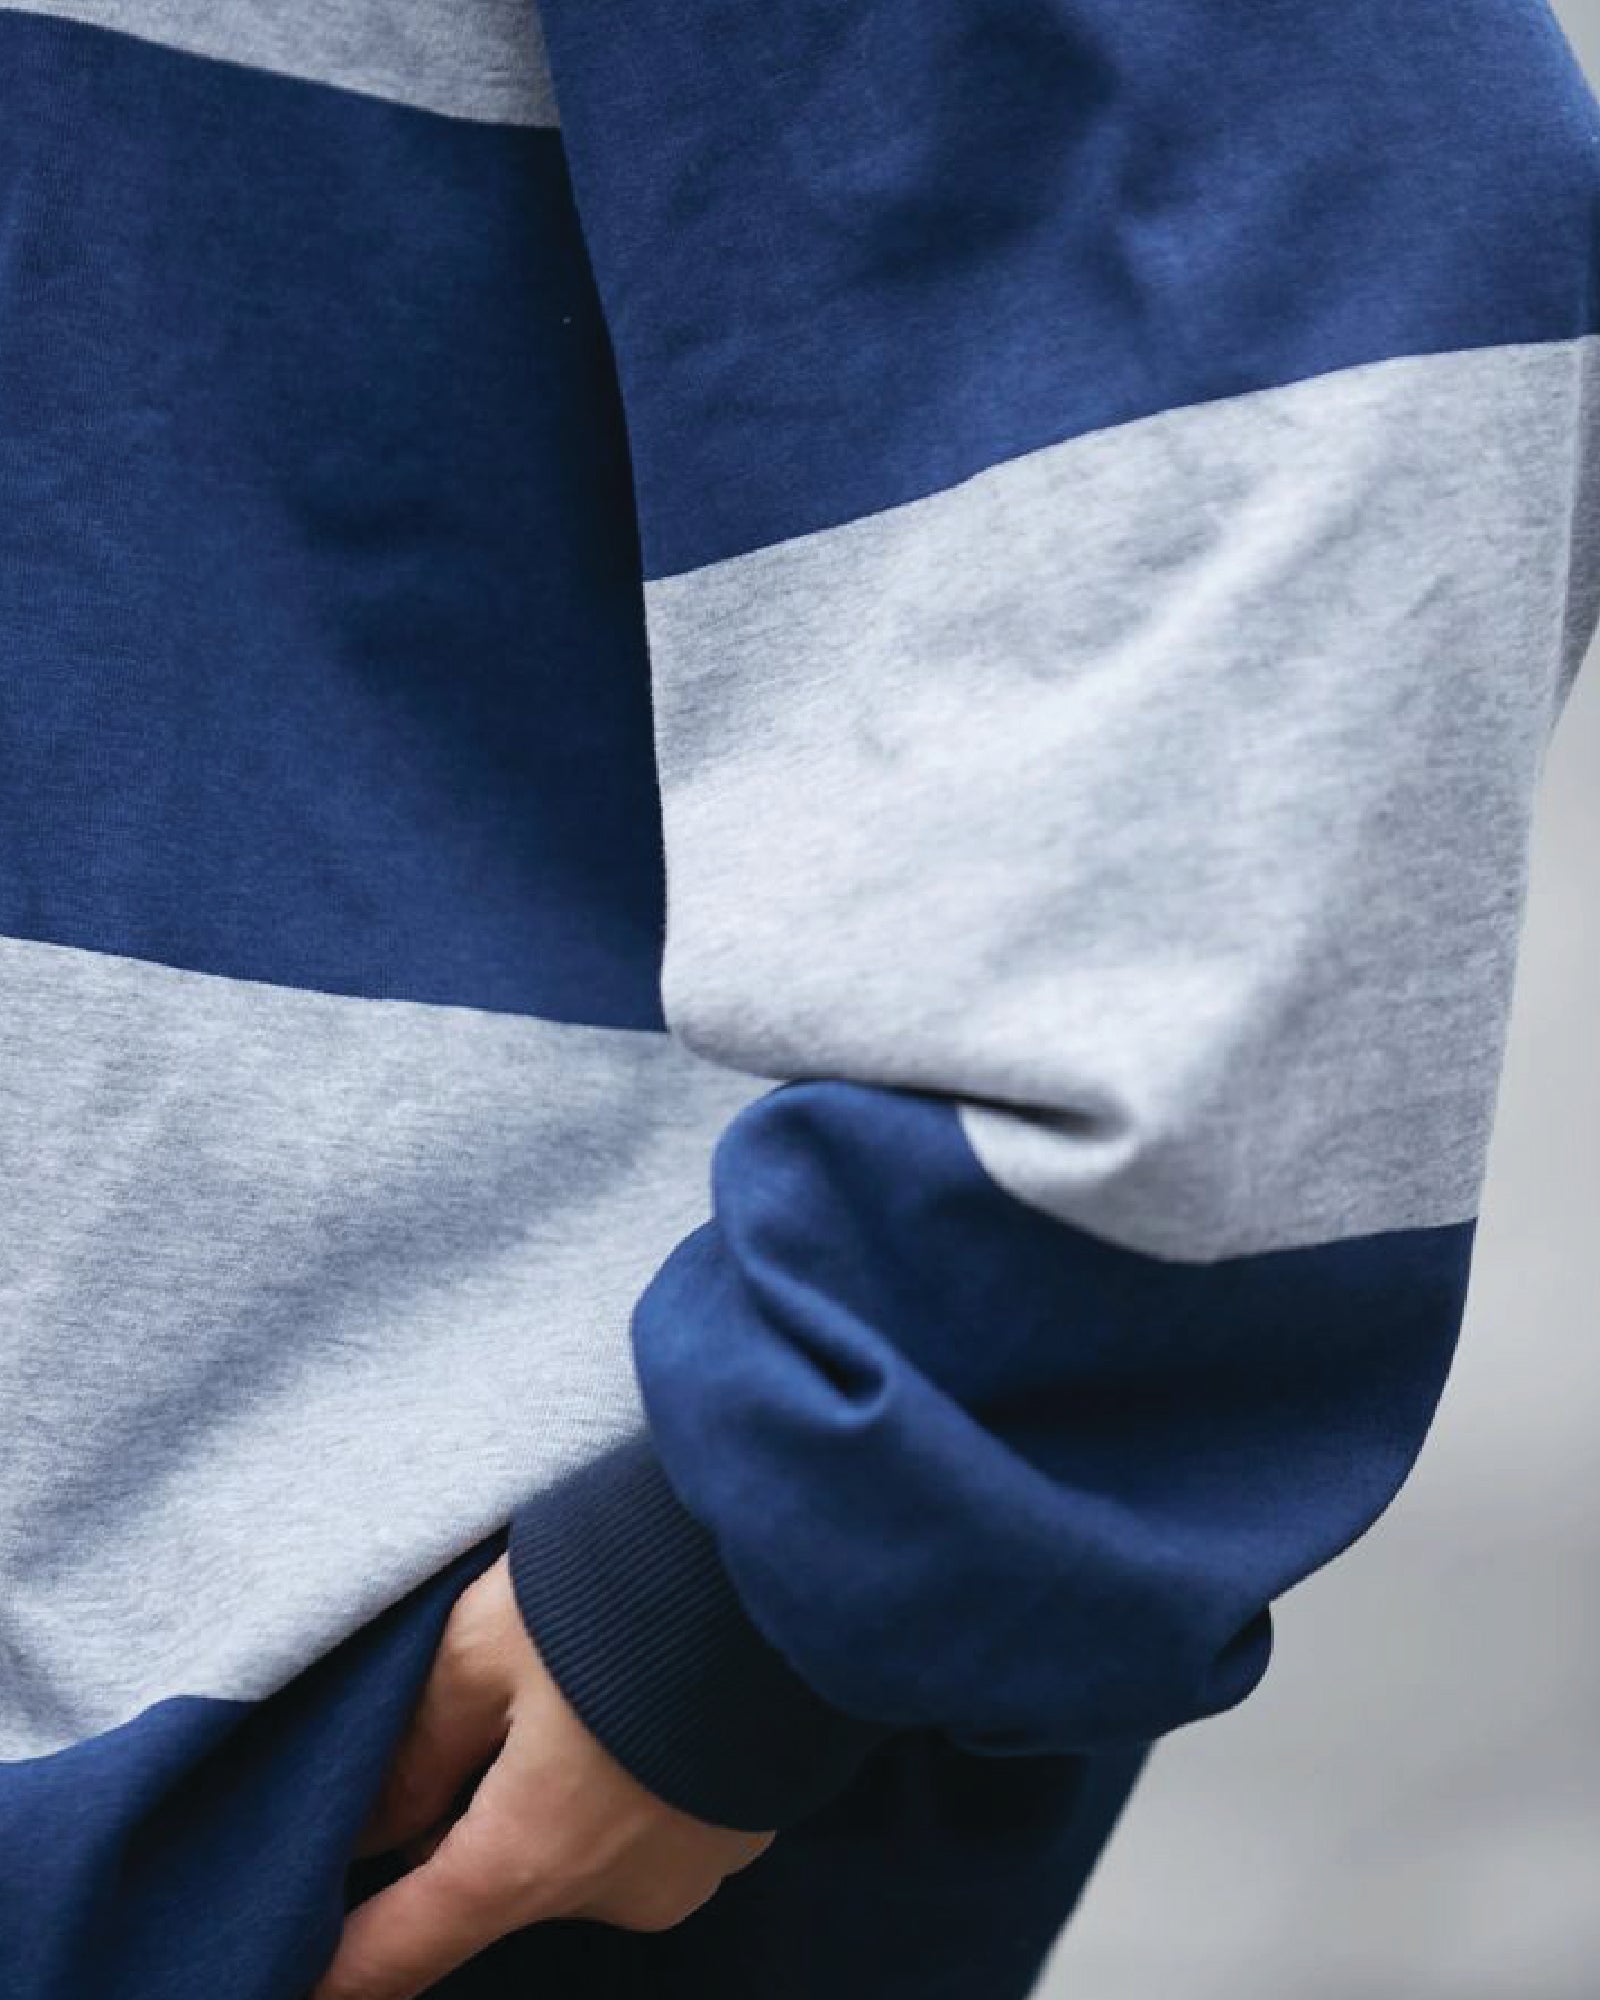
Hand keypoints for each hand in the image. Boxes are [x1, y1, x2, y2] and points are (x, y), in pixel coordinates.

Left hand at [311, 1554, 773, 1999]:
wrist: (793, 1568)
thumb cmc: (631, 1596)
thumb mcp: (483, 1642)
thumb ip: (413, 1740)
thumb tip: (362, 1822)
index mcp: (531, 1857)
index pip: (400, 1951)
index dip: (335, 1977)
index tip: (294, 1991)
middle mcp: (610, 1894)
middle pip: (493, 1879)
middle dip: (468, 1813)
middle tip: (480, 1705)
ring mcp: (687, 1873)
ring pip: (573, 1849)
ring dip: (555, 1789)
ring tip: (578, 1680)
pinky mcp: (739, 1835)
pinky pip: (647, 1825)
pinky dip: (626, 1778)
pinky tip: (642, 1697)